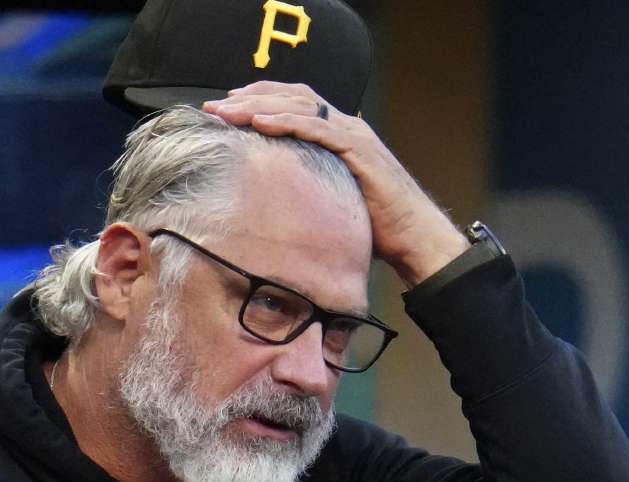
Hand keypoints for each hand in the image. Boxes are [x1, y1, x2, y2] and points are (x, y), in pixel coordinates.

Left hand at [202, 81, 470, 285]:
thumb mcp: (331, 198)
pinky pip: (318, 129)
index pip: (294, 102)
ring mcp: (354, 136)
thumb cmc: (373, 225)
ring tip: (228, 110)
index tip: (227, 107)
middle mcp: (347, 127)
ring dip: (260, 105)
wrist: (413, 237)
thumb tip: (271, 201)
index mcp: (339, 134)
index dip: (260, 98)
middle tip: (215, 106)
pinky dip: (287, 122)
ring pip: (301, 106)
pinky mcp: (359, 151)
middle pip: (292, 96)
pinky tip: (259, 122)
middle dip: (251, 97)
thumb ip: (308, 187)